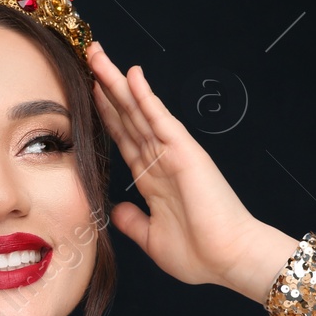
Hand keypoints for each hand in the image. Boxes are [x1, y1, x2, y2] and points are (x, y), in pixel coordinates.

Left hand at [87, 42, 295, 297]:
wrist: (229, 260)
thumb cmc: (200, 255)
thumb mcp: (152, 238)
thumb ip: (133, 221)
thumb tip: (115, 208)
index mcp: (154, 178)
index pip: (124, 137)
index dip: (105, 114)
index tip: (87, 91)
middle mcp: (161, 160)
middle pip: (127, 116)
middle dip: (106, 87)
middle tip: (89, 56)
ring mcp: (173, 153)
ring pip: (139, 110)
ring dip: (117, 83)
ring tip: (98, 55)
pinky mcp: (185, 152)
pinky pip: (160, 119)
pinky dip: (145, 96)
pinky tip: (131, 75)